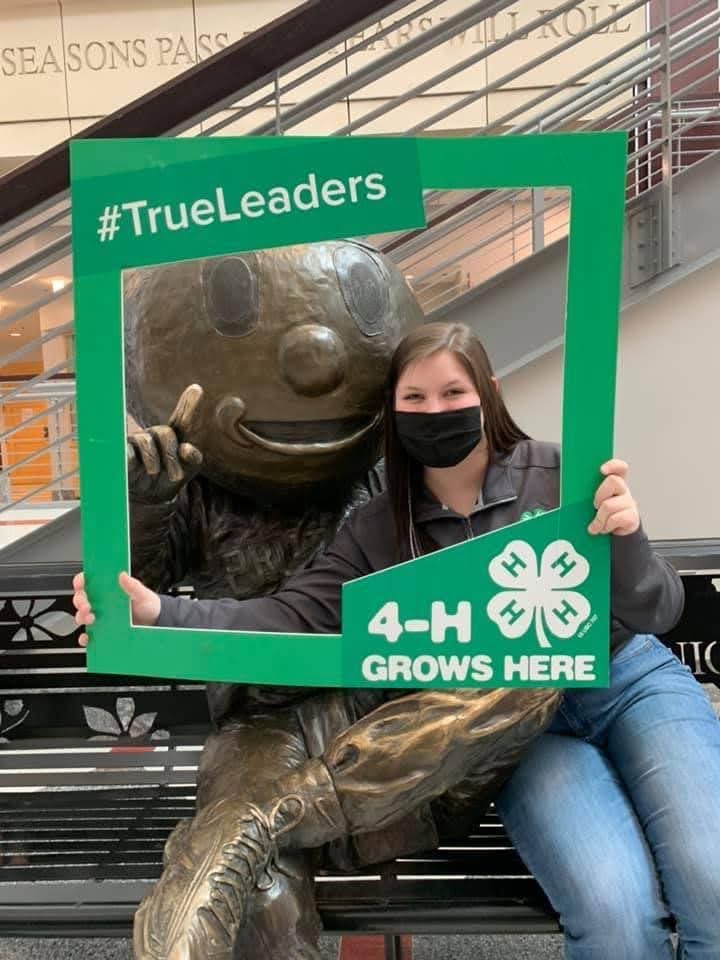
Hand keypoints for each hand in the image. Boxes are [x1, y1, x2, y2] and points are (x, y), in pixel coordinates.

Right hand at [72, 571, 161, 646]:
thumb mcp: (143, 594)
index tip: (80, 583)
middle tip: (87, 606)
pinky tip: (89, 637)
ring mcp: (101, 617)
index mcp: (108, 589)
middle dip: (80, 601)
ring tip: (91, 619)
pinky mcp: (103, 631)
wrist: (155, 624)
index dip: (81, 580)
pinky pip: (89, 635)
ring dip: (82, 617)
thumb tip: (123, 575)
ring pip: (83, 616)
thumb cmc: (148, 605)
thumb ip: (134, 585)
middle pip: (82, 598)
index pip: (89, 581)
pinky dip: (85, 638)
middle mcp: (101, 602)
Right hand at [127, 384, 203, 503]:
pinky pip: (127, 451)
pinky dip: (131, 457)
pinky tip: (131, 462)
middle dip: (172, 455)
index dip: (188, 405)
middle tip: (177, 477)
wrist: (148, 498)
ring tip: (155, 473)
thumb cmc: (168, 478)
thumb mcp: (186, 470)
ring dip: (155, 460)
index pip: (182, 420)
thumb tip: (188, 449)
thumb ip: (192, 459)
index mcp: (174, 437)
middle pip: (166, 433)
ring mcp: (137, 442)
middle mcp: (155, 435)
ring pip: (147, 442)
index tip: (197, 389)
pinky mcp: (122, 453)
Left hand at [588, 459, 639, 536]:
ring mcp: (629, 503)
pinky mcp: (632, 517)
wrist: (614, 534)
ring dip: (599, 518)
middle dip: (599, 494)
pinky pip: (615, 519)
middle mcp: (624, 490)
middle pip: (614, 481)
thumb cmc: (600, 514)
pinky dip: (606, 526)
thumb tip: (571, 489)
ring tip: (596, 525)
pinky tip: (604, 528)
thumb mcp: (592, 501)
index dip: (613, 465)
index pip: (620, 468)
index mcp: (614, 483)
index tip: (601, 470)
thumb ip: (588, 492)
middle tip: (594, 506)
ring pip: (609, 505)